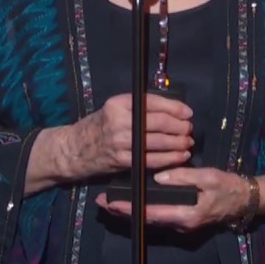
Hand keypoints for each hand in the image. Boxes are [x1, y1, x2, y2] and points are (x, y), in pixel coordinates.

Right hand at [66, 93, 193, 178]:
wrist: (75, 148)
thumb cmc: (100, 125)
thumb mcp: (115, 108)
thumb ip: (139, 107)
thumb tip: (172, 110)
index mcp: (119, 103)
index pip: (153, 103)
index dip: (175, 108)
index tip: (188, 113)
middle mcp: (120, 121)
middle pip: (159, 123)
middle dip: (179, 126)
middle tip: (189, 129)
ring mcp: (121, 142)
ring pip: (158, 142)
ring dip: (178, 143)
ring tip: (188, 142)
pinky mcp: (123, 160)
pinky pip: (151, 160)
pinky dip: (169, 159)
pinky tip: (180, 157)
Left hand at [95, 167, 249, 232]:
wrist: (244, 200)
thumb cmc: (228, 187)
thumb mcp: (208, 177)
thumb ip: (183, 176)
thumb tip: (159, 176)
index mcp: (186, 215)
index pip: (151, 213)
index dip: (130, 209)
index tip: (111, 203)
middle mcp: (180, 224)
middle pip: (146, 219)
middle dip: (123, 212)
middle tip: (101, 202)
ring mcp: (181, 224)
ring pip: (150, 219)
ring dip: (130, 211)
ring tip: (110, 201)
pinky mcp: (182, 220)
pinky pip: (158, 216)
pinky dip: (142, 210)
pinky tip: (133, 201)